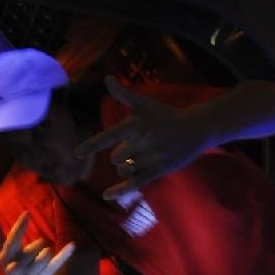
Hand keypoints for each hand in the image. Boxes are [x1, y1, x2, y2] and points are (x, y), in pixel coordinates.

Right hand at [0, 212, 74, 274]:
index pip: (12, 241)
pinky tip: (72, 245)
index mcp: (6, 259)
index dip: (19, 228)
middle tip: (41, 245)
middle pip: (31, 249)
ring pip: (44, 255)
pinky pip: (55, 264)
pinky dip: (64, 254)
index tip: (27, 214)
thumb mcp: (5, 258)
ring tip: (43, 258)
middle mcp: (15, 268)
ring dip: (47, 253)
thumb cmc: (15, 272)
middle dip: (38, 246)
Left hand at [75, 76, 211, 199]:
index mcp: (137, 125)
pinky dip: (120, 191)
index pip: (110, 135)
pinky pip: (134, 183)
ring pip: (124, 170)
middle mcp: (143, 142)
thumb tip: (107, 79)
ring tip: (143, 156)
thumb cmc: (165, 115)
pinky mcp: (158, 171)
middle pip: (116, 158)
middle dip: (121, 155)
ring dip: (127, 167)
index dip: (93, 144)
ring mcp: (151, 158)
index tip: (78, 153)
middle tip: (139, 145)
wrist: (196, 129)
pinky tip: (106, 196)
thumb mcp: (145, 104)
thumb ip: (123, 94)